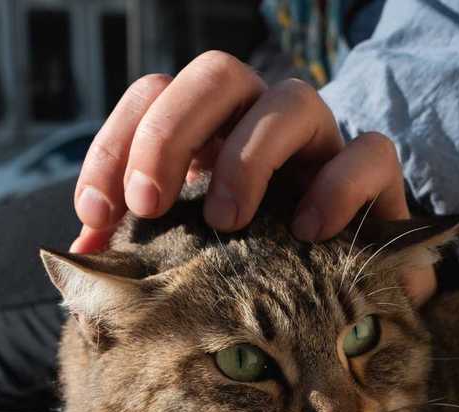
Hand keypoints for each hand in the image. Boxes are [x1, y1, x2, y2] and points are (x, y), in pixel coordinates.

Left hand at [71, 51, 435, 302]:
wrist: (345, 290)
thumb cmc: (255, 263)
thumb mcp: (189, 252)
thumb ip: (140, 244)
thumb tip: (83, 257)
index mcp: (211, 128)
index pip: (154, 96)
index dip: (116, 146)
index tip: (99, 215)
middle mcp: (264, 118)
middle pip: (217, 74)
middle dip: (172, 134)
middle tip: (149, 205)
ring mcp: (323, 139)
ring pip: (291, 99)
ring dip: (247, 158)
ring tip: (227, 222)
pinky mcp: (375, 171)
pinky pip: (368, 151)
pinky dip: (336, 187)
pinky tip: (308, 232)